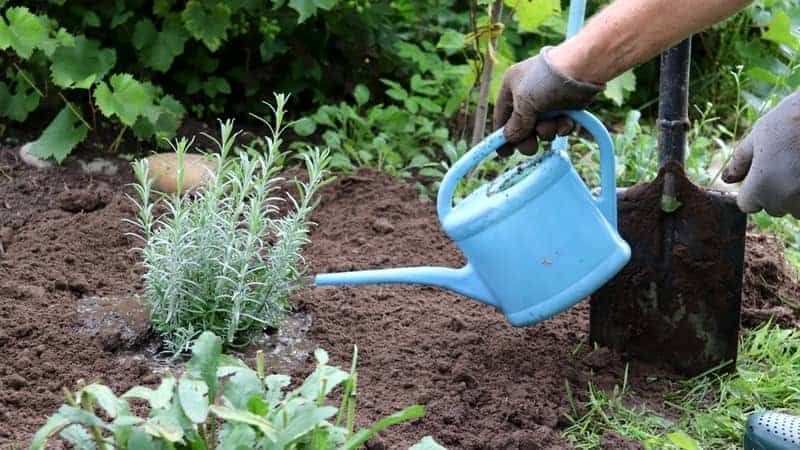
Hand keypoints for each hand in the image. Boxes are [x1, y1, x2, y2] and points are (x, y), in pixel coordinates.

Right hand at [492, 47, 602, 155]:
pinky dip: (562, 127)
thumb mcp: (524, 103)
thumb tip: (510, 139)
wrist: (582, 68)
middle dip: (528, 138)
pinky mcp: (566, 106)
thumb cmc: (546, 80)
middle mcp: (528, 94)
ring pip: (543, 128)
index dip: (502, 136)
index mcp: (511, 87)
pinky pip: (559, 125)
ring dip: (547, 131)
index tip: (505, 153)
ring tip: (553, 125)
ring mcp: (548, 100)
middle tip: (532, 148)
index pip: (502, 116)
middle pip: (523, 126)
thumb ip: (516, 126)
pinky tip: (566, 123)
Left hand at [722, 92, 799, 217]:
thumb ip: (740, 161)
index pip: (747, 205)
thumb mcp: (758, 137)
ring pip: (795, 209)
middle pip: (773, 208)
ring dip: (796, 194)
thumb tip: (727, 179)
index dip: (752, 190)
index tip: (762, 172)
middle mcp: (783, 200)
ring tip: (799, 165)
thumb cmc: (790, 121)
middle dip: (775, 192)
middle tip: (786, 163)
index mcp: (760, 187)